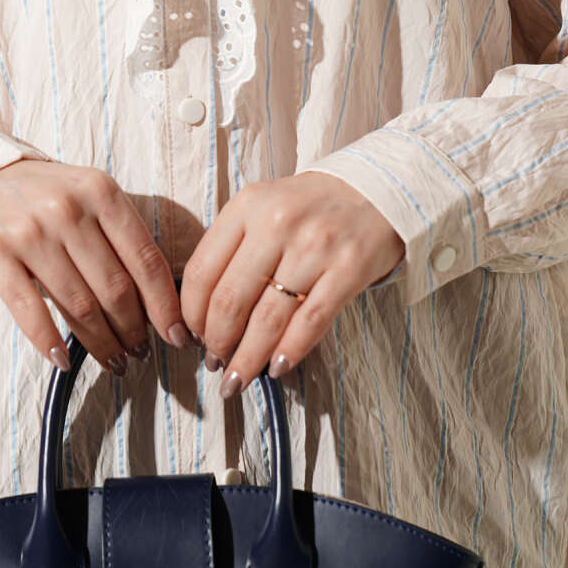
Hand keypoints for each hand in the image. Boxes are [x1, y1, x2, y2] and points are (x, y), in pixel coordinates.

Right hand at [0, 159, 192, 374]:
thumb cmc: (44, 195)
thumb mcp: (89, 196)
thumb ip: (120, 235)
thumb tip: (159, 298)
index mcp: (100, 192)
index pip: (145, 259)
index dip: (165, 305)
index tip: (176, 335)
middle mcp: (67, 209)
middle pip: (114, 288)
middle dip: (134, 330)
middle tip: (141, 352)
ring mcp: (29, 231)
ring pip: (78, 305)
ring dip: (101, 343)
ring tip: (114, 361)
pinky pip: (29, 310)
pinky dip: (49, 342)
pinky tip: (64, 361)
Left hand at [179, 171, 404, 395]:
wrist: (376, 188)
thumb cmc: (309, 206)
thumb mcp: (262, 206)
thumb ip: (232, 246)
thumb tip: (204, 312)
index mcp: (247, 206)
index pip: (202, 271)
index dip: (191, 313)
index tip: (191, 335)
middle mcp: (277, 223)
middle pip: (230, 300)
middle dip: (216, 342)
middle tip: (213, 362)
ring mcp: (315, 247)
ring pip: (268, 319)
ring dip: (247, 359)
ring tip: (236, 379)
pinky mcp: (349, 269)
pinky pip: (311, 322)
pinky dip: (290, 352)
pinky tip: (277, 368)